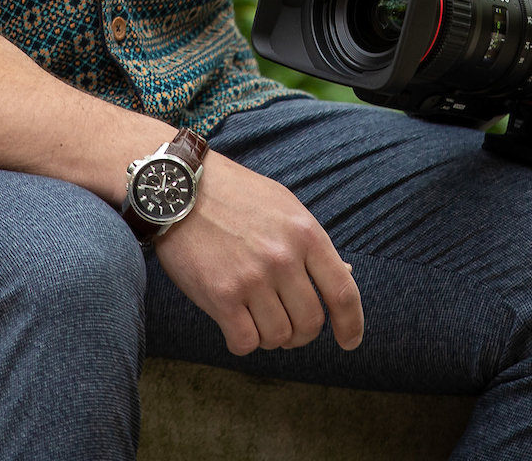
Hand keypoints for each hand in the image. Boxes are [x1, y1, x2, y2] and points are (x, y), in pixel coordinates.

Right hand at [153, 152, 363, 354]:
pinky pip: (245, 342)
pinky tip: (234, 323)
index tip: (349, 341)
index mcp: (305, 233)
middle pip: (310, 323)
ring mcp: (252, 278)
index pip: (342, 292)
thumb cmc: (236, 197)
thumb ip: (312, 243)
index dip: (351, 324)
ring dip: (270, 337)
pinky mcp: (220, 295)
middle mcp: (283, 257)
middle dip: (301, 334)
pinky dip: (243, 341)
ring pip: (278, 337)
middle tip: (287, 326)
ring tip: (256, 318)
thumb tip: (347, 273)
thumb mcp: (284, 207)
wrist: (180, 189)